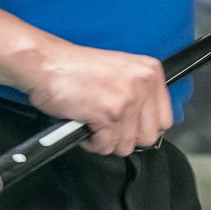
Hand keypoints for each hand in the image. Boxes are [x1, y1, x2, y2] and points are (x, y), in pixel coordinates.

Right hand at [19, 42, 171, 155]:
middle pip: (148, 137)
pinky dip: (91, 142)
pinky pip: (106, 146)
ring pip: (125, 145)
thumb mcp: (119, 72)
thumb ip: (138, 93)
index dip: (142, 127)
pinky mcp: (109, 114)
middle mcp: (143, 83)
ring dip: (105, 140)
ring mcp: (127, 99)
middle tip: (106, 124)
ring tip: (91, 120)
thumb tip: (147, 123)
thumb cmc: (74, 68)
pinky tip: (83, 123)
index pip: (165, 120)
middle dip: (124, 137)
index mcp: (149, 71)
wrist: (45, 63)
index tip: (127, 124)